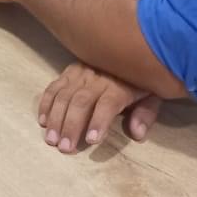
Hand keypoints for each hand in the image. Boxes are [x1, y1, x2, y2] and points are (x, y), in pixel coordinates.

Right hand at [37, 62, 162, 152]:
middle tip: (64, 148)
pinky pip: (54, 86)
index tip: (91, 140)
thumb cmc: (142, 79)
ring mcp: (80, 73)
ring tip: (51, 139)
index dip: (99, 121)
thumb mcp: (153, 95)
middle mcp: (98, 77)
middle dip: (71, 125)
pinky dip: (46, 103)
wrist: (131, 48)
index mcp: (120, 85)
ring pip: (64, 95)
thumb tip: (136, 134)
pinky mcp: (69, 71)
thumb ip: (145, 115)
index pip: (107, 104)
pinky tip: (43, 120)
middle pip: (81, 101)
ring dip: (56, 118)